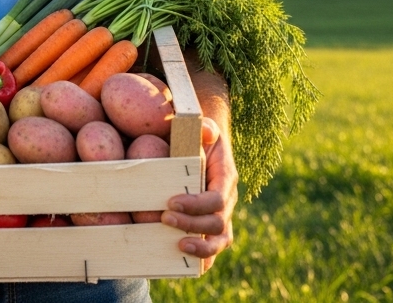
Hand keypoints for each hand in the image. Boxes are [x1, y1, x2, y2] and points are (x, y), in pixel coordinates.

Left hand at [161, 117, 236, 270]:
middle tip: (165, 219)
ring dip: (201, 249)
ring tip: (178, 247)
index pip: (218, 199)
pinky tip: (182, 265)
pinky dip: (202, 260)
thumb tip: (205, 132)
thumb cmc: (201, 138)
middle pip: (217, 224)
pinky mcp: (212, 228)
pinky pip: (213, 248)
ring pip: (220, 241)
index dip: (197, 205)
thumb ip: (205, 128)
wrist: (206, 148)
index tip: (172, 202)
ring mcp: (222, 217)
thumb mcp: (205, 128)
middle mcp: (227, 201)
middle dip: (192, 225)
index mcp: (226, 179)